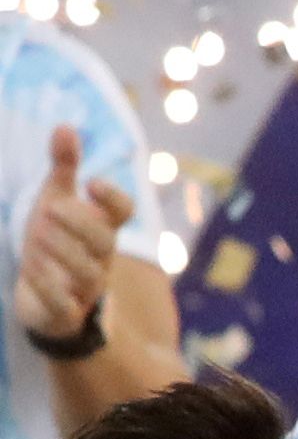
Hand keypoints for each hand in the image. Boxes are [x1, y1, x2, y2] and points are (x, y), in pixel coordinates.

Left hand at [11, 126, 129, 343]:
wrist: (45, 300)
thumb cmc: (54, 242)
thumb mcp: (55, 202)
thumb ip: (63, 168)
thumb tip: (65, 126)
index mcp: (102, 229)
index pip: (124, 213)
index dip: (114, 199)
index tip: (92, 182)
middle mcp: (100, 258)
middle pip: (105, 242)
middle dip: (80, 224)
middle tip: (51, 208)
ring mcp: (86, 287)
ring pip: (87, 272)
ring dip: (63, 252)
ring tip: (38, 233)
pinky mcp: (66, 312)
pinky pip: (65, 303)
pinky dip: (49, 285)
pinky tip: (31, 266)